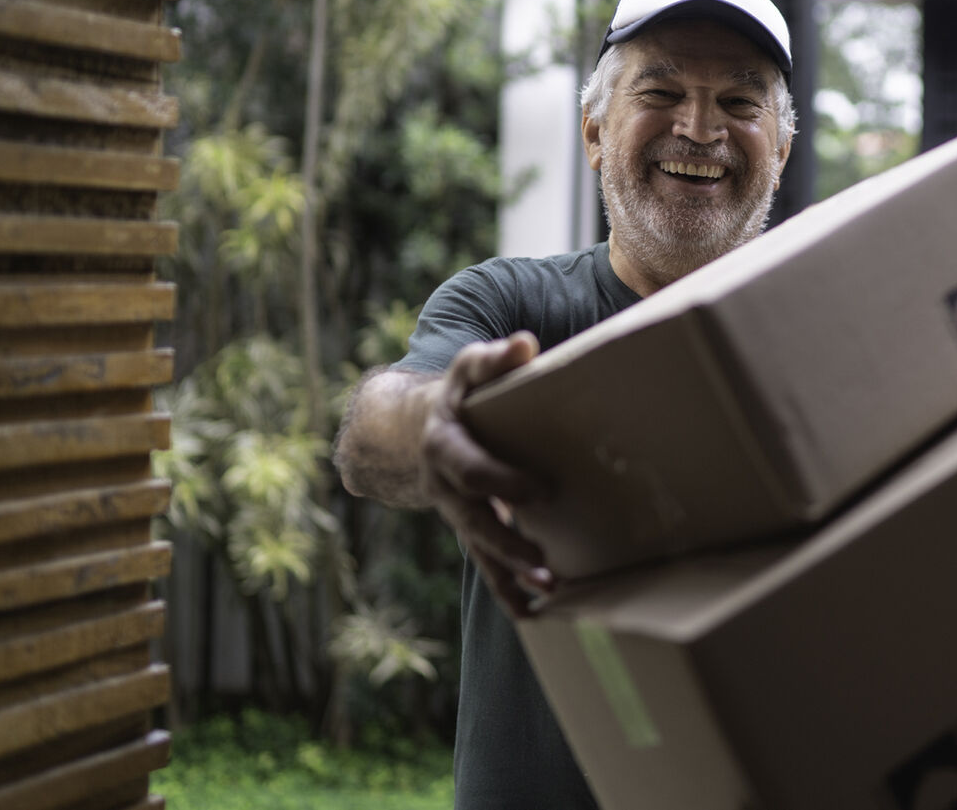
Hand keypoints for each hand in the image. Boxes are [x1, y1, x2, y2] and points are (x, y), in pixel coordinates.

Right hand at [419, 332, 553, 615]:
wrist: (409, 429)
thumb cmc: (458, 394)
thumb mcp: (469, 370)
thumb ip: (495, 359)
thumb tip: (524, 344)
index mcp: (446, 446)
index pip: (473, 468)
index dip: (503, 482)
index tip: (541, 491)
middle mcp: (446, 486)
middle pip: (476, 521)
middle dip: (509, 543)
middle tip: (544, 564)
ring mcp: (456, 512)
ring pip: (481, 548)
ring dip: (511, 575)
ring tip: (547, 593)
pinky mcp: (469, 527)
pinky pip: (484, 562)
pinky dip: (505, 589)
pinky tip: (530, 613)